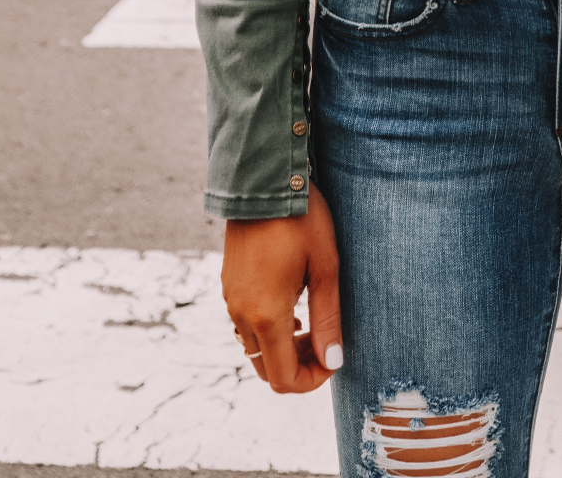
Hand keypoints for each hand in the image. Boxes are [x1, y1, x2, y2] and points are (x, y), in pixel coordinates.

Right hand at [222, 183, 342, 392]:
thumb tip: (332, 362)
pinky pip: (244, 323)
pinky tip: (290, 302)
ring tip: (309, 321)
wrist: (264, 181)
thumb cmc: (301, 221)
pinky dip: (267, 327)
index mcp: (265, 315)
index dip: (312, 380)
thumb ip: (328, 320)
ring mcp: (230, 299)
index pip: (283, 379)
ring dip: (281, 347)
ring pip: (254, 347)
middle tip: (323, 341)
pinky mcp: (228, 284)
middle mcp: (241, 314)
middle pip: (265, 369)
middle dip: (297, 366)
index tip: (333, 358)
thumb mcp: (325, 268)